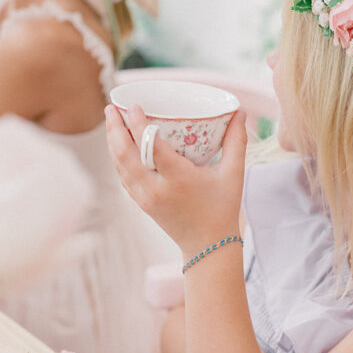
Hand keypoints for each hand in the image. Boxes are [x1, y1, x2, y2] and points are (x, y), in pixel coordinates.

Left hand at [105, 103, 246, 254]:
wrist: (208, 246)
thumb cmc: (222, 208)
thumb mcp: (234, 174)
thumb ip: (236, 141)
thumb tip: (241, 111)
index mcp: (179, 179)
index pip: (152, 147)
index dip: (138, 124)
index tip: (132, 105)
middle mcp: (157, 189)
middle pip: (126, 154)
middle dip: (115, 128)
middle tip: (112, 107)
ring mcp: (146, 198)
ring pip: (120, 165)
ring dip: (112, 141)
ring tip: (111, 119)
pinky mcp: (142, 203)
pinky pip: (123, 176)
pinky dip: (117, 157)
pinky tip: (117, 143)